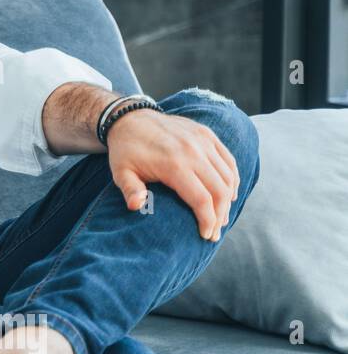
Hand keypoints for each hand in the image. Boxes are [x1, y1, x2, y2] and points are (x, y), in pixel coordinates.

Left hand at [106, 108, 240, 241]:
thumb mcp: (120, 171)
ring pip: (228, 176)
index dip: (208, 221)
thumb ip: (130, 190)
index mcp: (173, 164)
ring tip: (221, 217)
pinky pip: (229, 160)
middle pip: (220, 190)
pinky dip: (232, 179)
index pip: (202, 199)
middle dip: (220, 215)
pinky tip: (229, 194)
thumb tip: (135, 206)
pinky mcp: (207, 134)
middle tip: (215, 232)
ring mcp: (203, 141)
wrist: (130, 118)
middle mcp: (193, 151)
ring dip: (229, 199)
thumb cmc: (125, 150)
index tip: (206, 236)